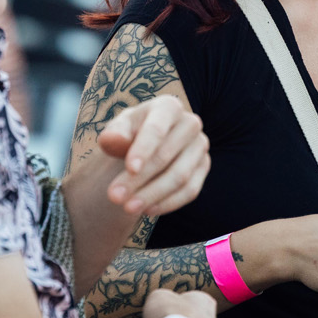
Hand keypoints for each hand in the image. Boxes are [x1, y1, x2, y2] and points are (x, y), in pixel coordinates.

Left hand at [98, 93, 209, 216]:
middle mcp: (190, 123)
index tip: (130, 169)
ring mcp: (200, 146)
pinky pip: (190, 191)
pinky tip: (147, 210)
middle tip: (115, 197)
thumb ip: (113, 135)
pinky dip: (168, 203)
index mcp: (168, 107)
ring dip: (152, 195)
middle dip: (139, 179)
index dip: (144, 149)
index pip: (157, 129)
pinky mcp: (204, 167)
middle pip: (166, 156)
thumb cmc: (129, 137)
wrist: (144, 150)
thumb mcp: (116, 133)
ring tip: (128, 208)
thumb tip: (114, 139)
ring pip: (180, 177)